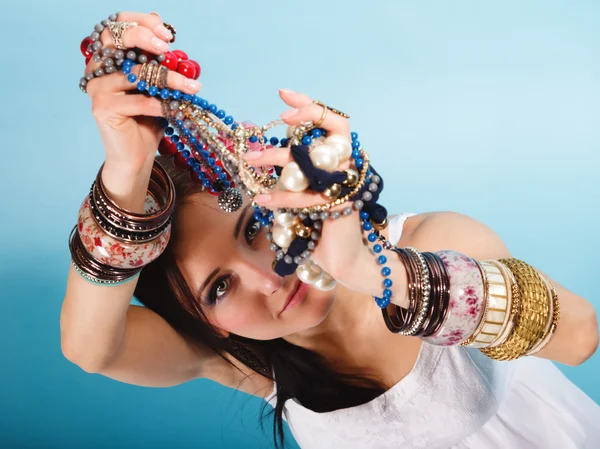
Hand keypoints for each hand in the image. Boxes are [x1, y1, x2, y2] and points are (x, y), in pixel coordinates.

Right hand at [84, 12, 200, 177]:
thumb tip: (170, 38)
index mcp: (108, 56)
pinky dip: (162, 104)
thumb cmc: (148, 118)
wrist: (137, 155)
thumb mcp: (158, 86)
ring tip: (192, 88)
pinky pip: (139, 100)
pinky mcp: (102, 107)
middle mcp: (96, 67)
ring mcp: (97, 87)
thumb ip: (159, 63)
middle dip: (146, 38)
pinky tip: (177, 108)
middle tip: (169, 48)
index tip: (167, 33)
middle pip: (116, 38)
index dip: (141, 22)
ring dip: (170, 80)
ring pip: (137, 73)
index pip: (117, 24)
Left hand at [244, 90, 377, 294]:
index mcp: (339, 160)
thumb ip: (288, 171)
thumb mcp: (300, 191)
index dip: (309, 104)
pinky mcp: (340, 205)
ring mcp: (346, 185)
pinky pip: (305, 195)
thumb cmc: (318, 226)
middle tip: (274, 121)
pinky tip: (261, 201)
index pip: (331, 121)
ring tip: (251, 160)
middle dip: (301, 119)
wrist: (341, 261)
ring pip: (312, 159)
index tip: (282, 95)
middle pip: (329, 130)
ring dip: (278, 157)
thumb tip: (254, 150)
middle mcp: (347, 168)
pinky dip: (280, 198)